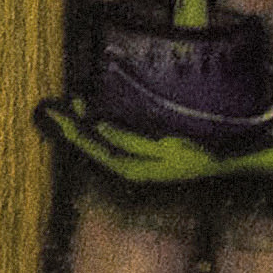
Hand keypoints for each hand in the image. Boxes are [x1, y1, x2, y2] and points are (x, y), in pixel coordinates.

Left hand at [40, 99, 233, 186]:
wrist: (222, 162)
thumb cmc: (195, 155)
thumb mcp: (164, 147)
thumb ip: (130, 140)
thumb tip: (100, 127)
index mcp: (132, 169)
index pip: (94, 149)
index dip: (74, 132)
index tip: (59, 115)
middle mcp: (128, 168)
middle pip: (92, 146)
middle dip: (72, 127)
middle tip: (50, 108)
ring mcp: (134, 162)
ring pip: (99, 142)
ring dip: (84, 124)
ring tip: (71, 103)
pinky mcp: (140, 154)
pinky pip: (111, 141)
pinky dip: (98, 126)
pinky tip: (91, 113)